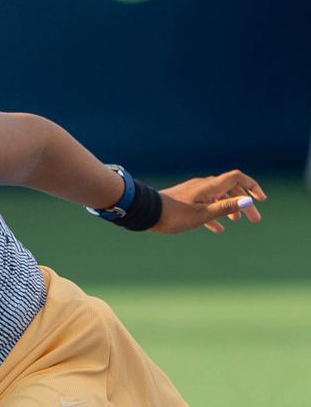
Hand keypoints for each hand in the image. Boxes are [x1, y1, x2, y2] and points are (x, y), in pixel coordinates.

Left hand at [152, 169, 266, 234]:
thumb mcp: (202, 215)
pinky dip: (214, 214)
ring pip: (217, 196)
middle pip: (229, 188)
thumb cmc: (174, 215)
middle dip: (243, 202)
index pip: (237, 178)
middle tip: (254, 219)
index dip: (252, 186)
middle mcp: (203, 186)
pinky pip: (204, 205)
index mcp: (209, 187)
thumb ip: (226, 208)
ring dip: (229, 207)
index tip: (261, 200)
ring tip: (236, 221)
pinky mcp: (185, 200)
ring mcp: (193, 192)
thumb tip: (248, 201)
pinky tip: (217, 229)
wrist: (146, 212)